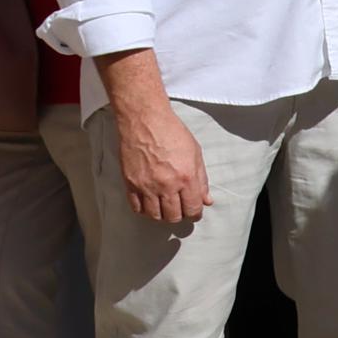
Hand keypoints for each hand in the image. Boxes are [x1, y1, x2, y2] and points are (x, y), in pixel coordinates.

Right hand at [117, 100, 211, 227]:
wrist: (145, 121)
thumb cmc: (171, 132)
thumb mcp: (196, 153)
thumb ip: (202, 179)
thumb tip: (206, 199)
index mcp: (186, 177)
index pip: (193, 208)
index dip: (195, 214)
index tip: (194, 212)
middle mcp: (166, 185)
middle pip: (173, 216)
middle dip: (179, 215)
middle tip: (180, 208)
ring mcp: (147, 186)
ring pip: (155, 216)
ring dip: (162, 215)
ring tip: (165, 206)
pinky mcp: (130, 184)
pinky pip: (137, 208)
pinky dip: (144, 210)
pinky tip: (150, 204)